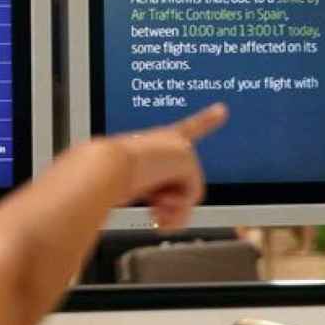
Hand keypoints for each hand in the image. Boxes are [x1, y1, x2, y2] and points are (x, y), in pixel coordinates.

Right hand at [115, 104, 228, 229]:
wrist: (103, 167)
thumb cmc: (105, 175)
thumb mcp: (129, 184)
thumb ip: (149, 194)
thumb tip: (162, 212)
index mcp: (152, 140)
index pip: (185, 129)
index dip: (206, 118)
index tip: (221, 109)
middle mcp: (168, 140)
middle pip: (184, 180)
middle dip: (171, 204)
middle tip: (156, 215)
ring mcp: (178, 147)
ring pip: (189, 190)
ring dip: (174, 208)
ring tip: (156, 212)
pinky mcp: (186, 157)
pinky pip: (193, 194)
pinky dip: (178, 206)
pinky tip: (159, 202)